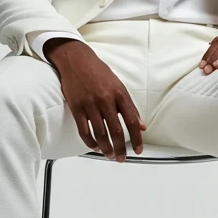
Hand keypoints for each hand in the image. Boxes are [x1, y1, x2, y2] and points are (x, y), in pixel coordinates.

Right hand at [44, 39, 145, 161]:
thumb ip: (130, 107)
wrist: (77, 59)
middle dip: (120, 148)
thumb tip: (141, 126)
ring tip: (110, 155)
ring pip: (100, 133)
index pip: (131, 121)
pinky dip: (89, 141)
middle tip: (122, 158)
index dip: (136, 139)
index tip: (138, 150)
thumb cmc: (99, 72)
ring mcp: (90, 104)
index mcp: (119, 94)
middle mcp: (106, 100)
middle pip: (116, 131)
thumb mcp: (119, 86)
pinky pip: (84, 130)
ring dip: (106, 148)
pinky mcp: (76, 107)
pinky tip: (94, 146)